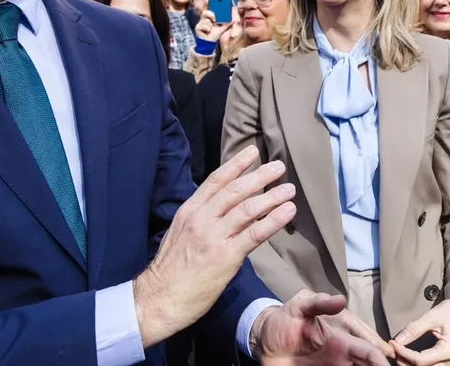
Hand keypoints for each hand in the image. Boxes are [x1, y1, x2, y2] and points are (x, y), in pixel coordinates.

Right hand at [133, 146, 295, 347]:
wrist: (160, 298)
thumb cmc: (170, 271)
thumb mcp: (179, 233)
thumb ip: (200, 219)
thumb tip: (222, 212)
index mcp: (189, 211)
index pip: (216, 180)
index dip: (236, 164)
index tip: (253, 152)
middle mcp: (202, 219)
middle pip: (236, 190)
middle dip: (260, 175)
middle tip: (279, 166)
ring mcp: (214, 237)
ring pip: (247, 208)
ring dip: (272, 196)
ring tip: (289, 189)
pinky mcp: (226, 256)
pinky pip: (254, 233)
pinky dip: (274, 220)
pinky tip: (287, 212)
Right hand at [194, 9, 232, 42]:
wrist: (209, 43)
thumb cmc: (214, 35)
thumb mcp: (222, 28)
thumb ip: (227, 23)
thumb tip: (233, 19)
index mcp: (209, 18)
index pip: (209, 10)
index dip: (211, 8)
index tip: (217, 9)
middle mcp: (203, 19)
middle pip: (205, 12)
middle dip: (211, 15)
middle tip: (214, 20)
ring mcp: (200, 23)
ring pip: (206, 21)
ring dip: (210, 26)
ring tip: (210, 30)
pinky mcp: (197, 28)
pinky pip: (204, 26)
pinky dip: (208, 29)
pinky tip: (207, 32)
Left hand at [252, 291, 389, 365]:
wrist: (264, 340)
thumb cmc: (284, 319)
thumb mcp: (299, 306)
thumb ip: (319, 303)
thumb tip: (341, 301)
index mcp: (340, 332)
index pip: (367, 344)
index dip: (380, 352)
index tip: (390, 359)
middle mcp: (341, 349)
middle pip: (368, 360)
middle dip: (380, 365)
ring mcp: (334, 362)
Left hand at [389, 298, 449, 365]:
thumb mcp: (431, 317)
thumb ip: (414, 329)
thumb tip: (397, 340)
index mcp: (448, 351)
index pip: (421, 360)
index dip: (404, 353)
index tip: (392, 344)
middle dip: (405, 361)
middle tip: (393, 350)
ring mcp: (449, 364)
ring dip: (410, 364)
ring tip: (398, 353)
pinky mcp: (446, 362)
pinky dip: (416, 364)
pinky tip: (406, 357)